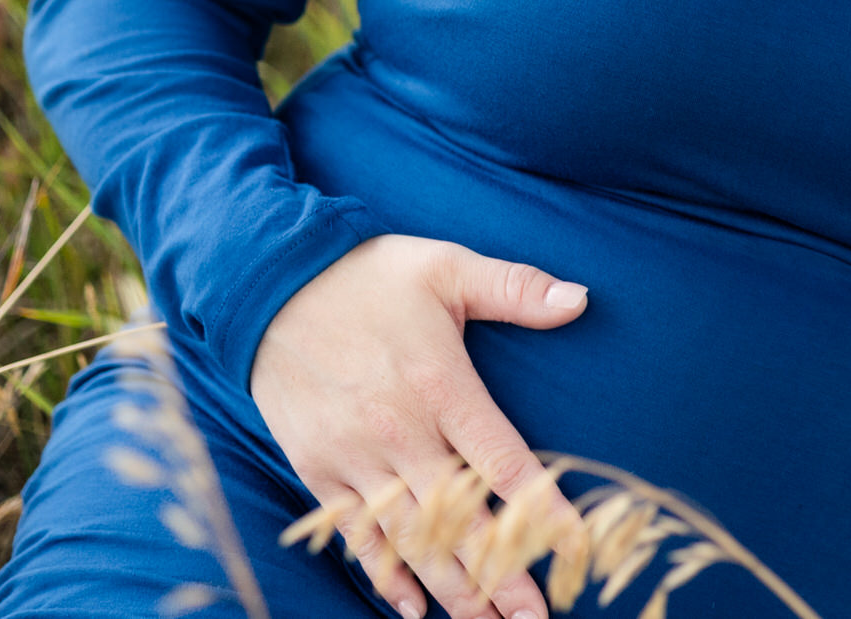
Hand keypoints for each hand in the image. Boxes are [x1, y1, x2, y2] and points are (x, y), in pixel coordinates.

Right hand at [250, 234, 590, 618]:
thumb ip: (516, 288)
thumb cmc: (368, 276)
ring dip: (450, 587)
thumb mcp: (446, 267)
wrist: (269, 284)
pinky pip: (355, 532)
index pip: (504, 461)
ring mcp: (354, 456)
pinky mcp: (317, 467)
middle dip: (500, 573)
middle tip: (535, 617)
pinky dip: (383, 572)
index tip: (577, 547)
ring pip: (410, 538)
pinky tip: (410, 605)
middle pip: (460, 519)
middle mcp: (399, 432)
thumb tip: (581, 300)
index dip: (542, 509)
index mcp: (440, 386)